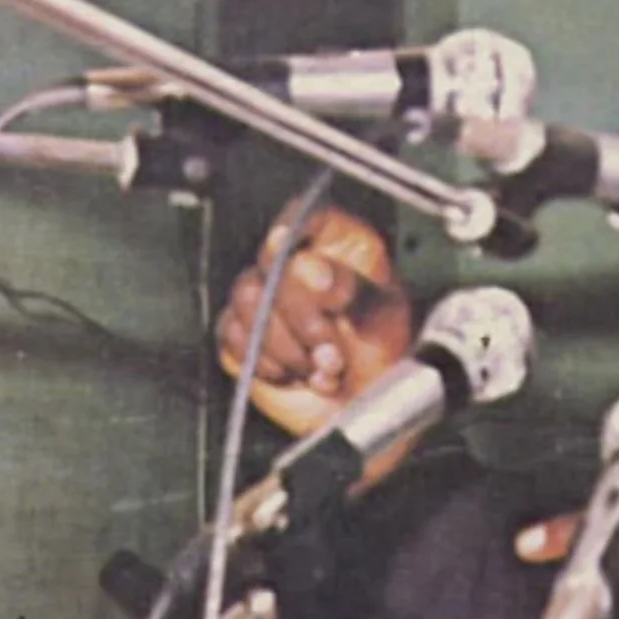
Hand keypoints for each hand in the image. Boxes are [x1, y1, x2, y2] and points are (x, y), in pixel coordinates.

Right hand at [215, 203, 414, 476]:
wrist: (365, 407)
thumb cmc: (384, 356)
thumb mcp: (381, 316)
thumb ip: (349, 286)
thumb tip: (308, 266)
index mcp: (338, 245)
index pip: (306, 211)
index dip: (295, 228)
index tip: (294, 254)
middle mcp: (297, 264)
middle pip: (270, 262)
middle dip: (301, 317)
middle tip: (332, 352)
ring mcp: (266, 297)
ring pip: (247, 300)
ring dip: (287, 346)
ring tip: (323, 370)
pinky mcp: (243, 333)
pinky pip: (233, 336)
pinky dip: (267, 362)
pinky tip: (295, 374)